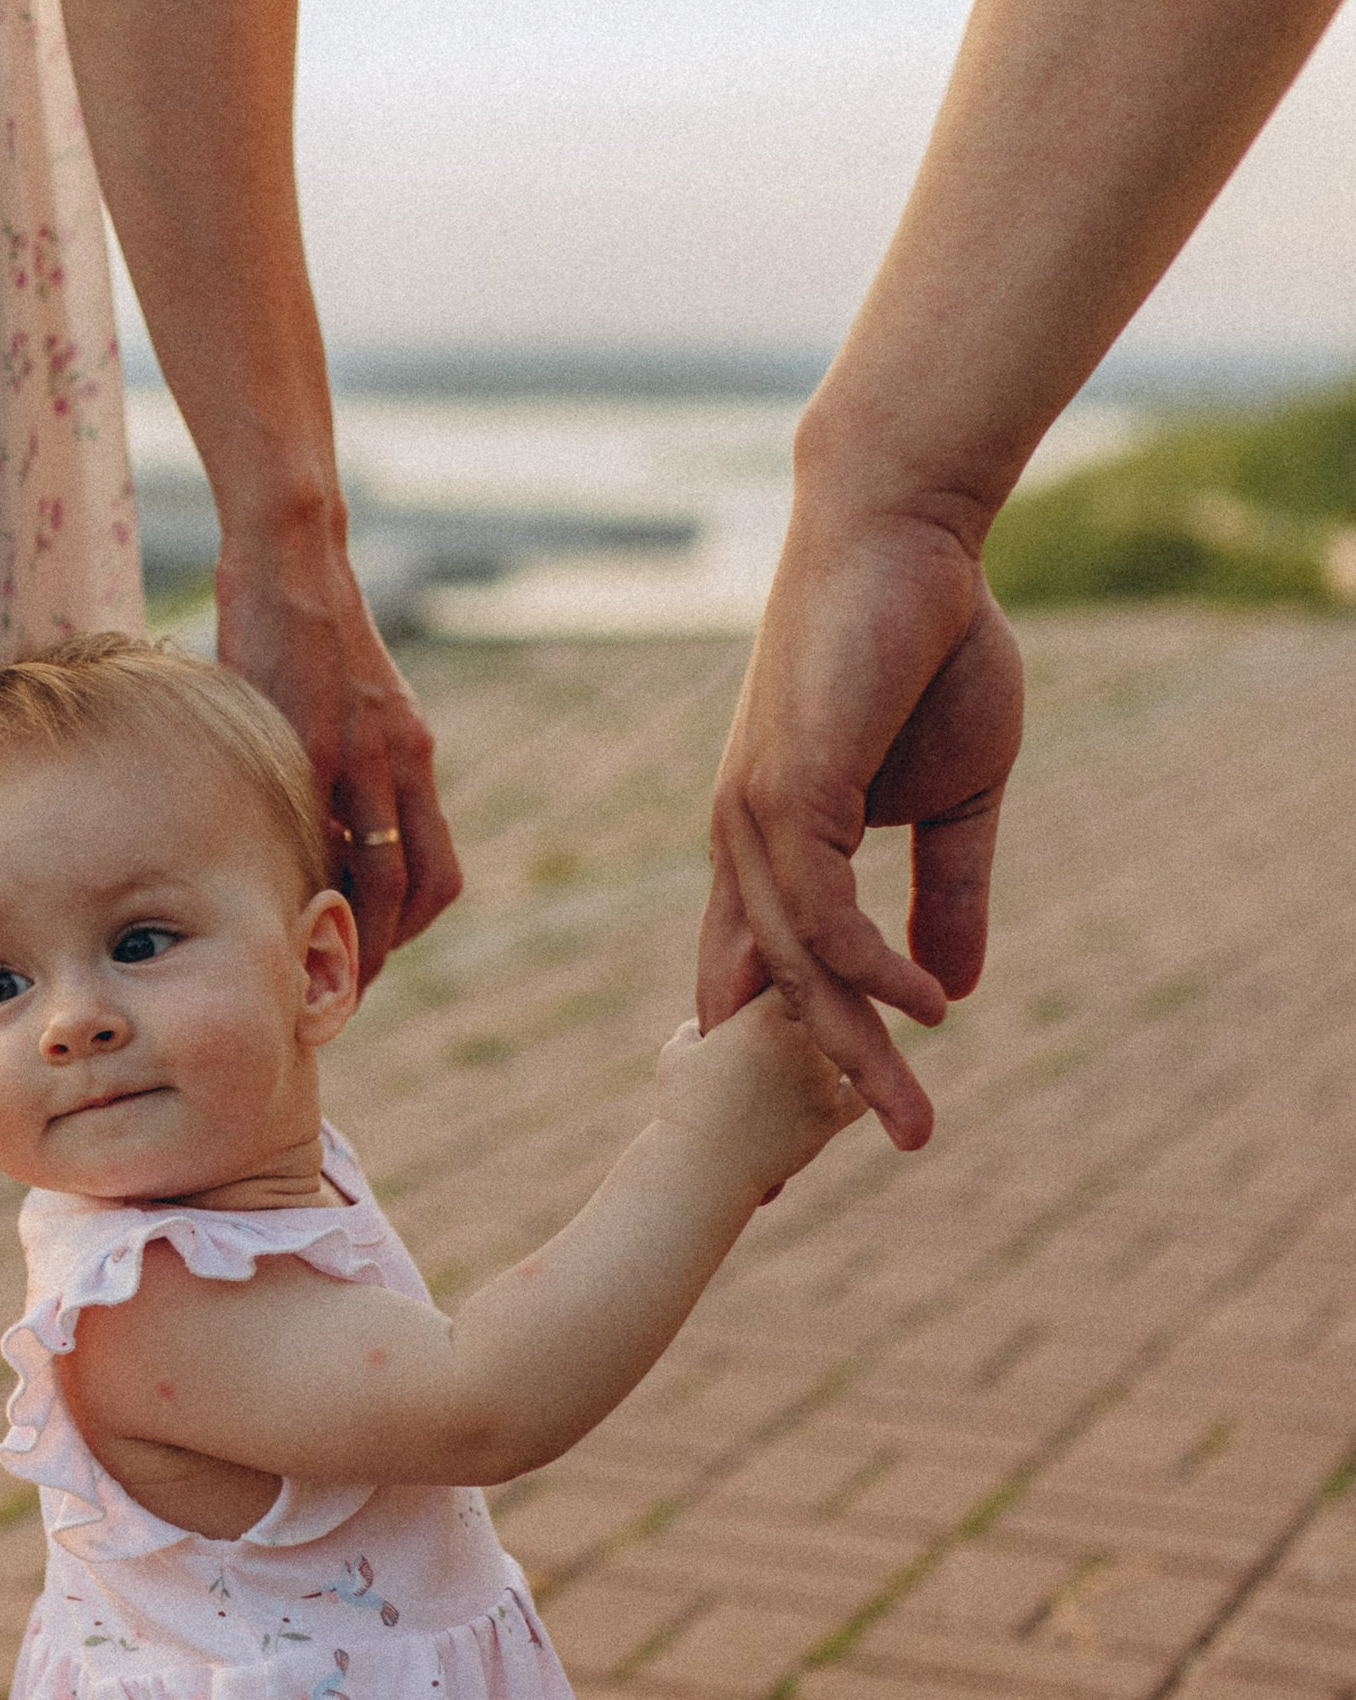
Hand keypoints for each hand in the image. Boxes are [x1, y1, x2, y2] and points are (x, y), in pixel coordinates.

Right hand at [215, 534, 463, 981]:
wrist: (291, 557)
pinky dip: (310, 879)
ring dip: (355, 931)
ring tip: (317, 966)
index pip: (436, 867)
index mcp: (413, 751)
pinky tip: (282, 903)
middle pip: (418, 885)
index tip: (374, 954)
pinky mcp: (316, 740)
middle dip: (385, 949)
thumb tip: (317, 823)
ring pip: (379, 873)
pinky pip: (323, 831)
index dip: (411, 925)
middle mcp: (403, 757)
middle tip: (347, 990)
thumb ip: (348, 762)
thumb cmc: (302, 627)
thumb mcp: (349, 701)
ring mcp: (364, 753)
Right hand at [653, 995, 866, 1199]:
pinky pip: (862, 1093)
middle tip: (825, 1007)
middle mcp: (798, 1040)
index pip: (794, 974)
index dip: (796, 976)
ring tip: (838, 1048)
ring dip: (845, 1046)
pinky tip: (841, 1091)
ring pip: (852, 1046)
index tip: (792, 983)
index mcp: (760, 1016)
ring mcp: (820, 1078)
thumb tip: (706, 1027)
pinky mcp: (832, 1115)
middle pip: (833, 1004)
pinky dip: (855, 1090)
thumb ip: (698, 1029)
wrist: (699, 1169)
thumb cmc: (681, 1109)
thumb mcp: (678, 1055)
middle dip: (827, 1006)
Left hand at [698, 495, 1023, 1148]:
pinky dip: (869, 970)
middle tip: (868, 1162)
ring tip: (913, 1118)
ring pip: (796, 971)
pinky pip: (819, 915)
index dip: (781, 1059)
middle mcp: (743, 846)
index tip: (818, 1140)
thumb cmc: (929, 647)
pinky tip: (926, 1008)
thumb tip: (955, 989)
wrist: (908, 538)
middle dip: (822, 1087)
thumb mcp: (956, 795)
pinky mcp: (783, 793)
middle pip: (774, 997)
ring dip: (858, 1050)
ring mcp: (753, 821)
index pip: (763, 976)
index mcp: (770, 848)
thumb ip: (947, 892)